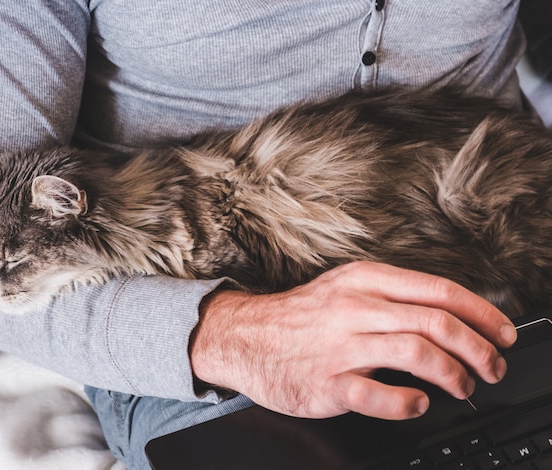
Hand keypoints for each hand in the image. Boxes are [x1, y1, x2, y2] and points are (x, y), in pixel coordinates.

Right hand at [190, 261, 516, 419]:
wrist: (245, 336)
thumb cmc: (300, 316)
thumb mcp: (344, 287)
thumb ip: (391, 297)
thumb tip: (446, 315)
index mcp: (364, 280)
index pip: (439, 291)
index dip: (482, 313)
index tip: (502, 332)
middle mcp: (356, 309)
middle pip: (437, 323)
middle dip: (479, 348)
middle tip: (493, 366)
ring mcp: (342, 347)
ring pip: (418, 355)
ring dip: (455, 375)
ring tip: (464, 386)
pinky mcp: (328, 384)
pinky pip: (381, 396)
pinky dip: (410, 404)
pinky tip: (417, 404)